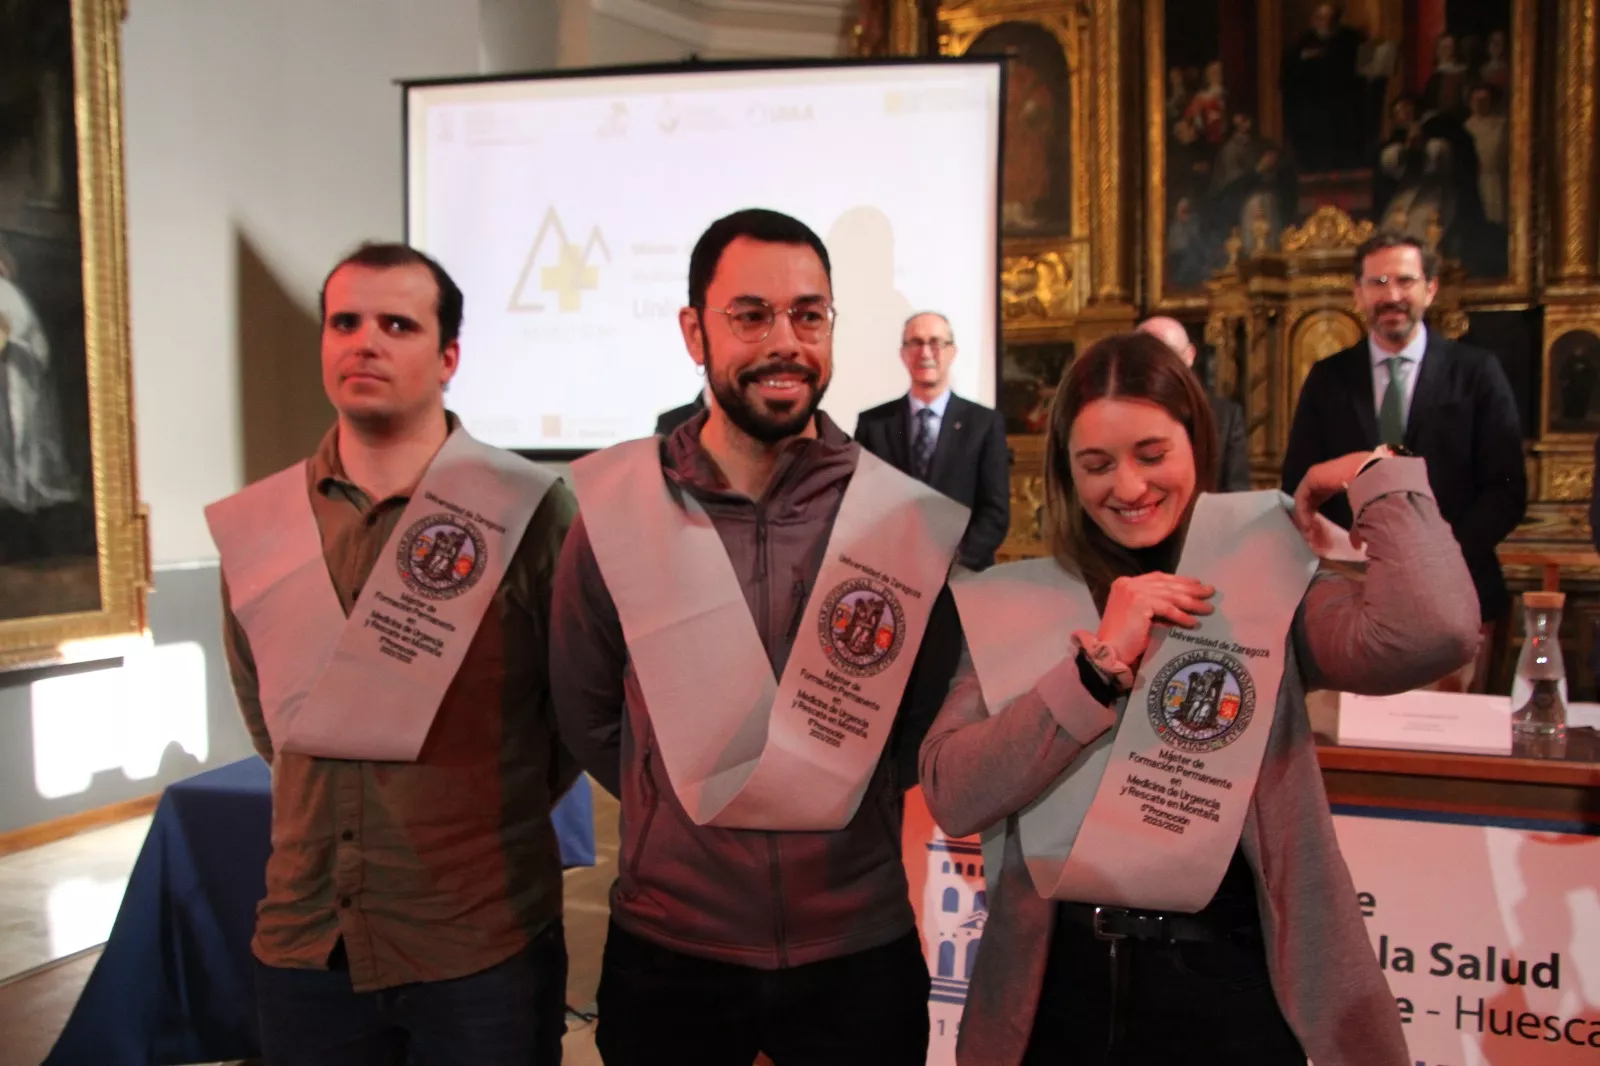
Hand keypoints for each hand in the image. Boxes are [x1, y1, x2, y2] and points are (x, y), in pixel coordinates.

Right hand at [1096, 572, 1214, 665]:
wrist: (1110, 651)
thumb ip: (1154, 604)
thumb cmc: (1124, 638)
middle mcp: (1129, 583)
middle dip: (1190, 589)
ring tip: (1208, 608)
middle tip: (1210, 592)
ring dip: (1191, 603)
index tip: (1197, 584)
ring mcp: (1133, 591)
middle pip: (1166, 585)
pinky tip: (1194, 622)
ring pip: (1170, 596)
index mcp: (1126, 583)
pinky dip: (1182, 616)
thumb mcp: (1139, 615)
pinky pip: (1167, 608)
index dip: (1179, 580)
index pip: (1158, 578)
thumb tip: (1181, 602)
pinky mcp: (1140, 602)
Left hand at [1292, 451, 1371, 548]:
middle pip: (1309, 501)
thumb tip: (1357, 546)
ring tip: (1309, 535)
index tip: (1317, 534)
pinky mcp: (1312, 477)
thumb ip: (1357, 527)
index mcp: (1338, 481)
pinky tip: (1308, 526)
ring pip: (1304, 500)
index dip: (1316, 518)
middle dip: (1309, 520)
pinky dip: (1303, 512)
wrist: (1374, 476)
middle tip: (1311, 537)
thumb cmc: (1373, 490)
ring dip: (1305, 518)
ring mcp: (1317, 475)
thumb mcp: (1363, 512)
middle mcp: (1325, 476)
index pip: (1319, 499)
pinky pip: (1302, 497)